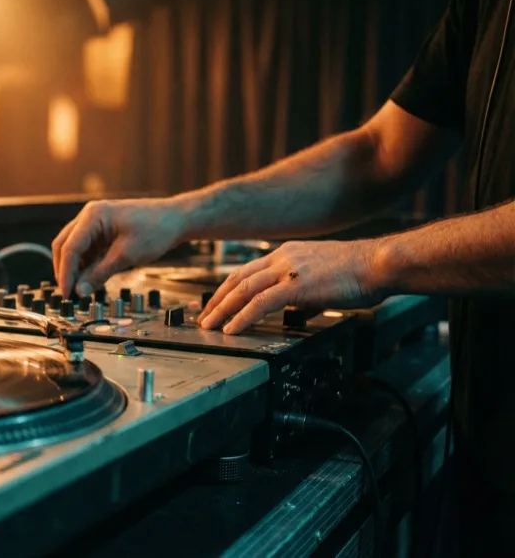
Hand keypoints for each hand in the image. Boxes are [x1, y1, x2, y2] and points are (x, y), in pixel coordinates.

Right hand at [52, 199, 185, 297]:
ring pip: (74, 248)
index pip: (69, 247)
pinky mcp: (104, 231)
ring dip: (75, 268)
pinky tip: (91, 279)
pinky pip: (87, 249)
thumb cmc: (156, 229)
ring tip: (81, 289)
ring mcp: (96, 222)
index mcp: (93, 215)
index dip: (65, 274)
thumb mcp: (126, 256)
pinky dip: (86, 264)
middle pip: (65, 245)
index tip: (66, 294)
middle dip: (65, 270)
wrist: (177, 220)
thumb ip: (99, 274)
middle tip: (69, 293)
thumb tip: (80, 290)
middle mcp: (90, 216)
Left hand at [198, 239, 383, 334]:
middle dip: (217, 300)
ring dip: (222, 309)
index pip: (248, 271)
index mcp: (287, 253)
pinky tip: (232, 329)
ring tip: (209, 326)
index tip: (217, 304)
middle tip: (204, 318)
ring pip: (243, 290)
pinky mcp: (296, 284)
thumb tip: (296, 312)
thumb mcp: (323, 282)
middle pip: (238, 278)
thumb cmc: (359, 274)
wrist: (379, 264)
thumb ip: (304, 296)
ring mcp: (288, 268)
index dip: (228, 289)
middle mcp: (282, 257)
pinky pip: (260, 303)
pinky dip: (242, 317)